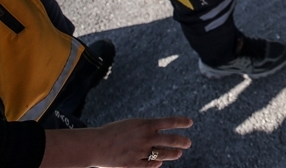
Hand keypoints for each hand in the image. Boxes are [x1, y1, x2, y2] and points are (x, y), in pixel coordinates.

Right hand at [41, 117, 192, 167]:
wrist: (96, 145)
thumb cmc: (114, 132)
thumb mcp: (132, 124)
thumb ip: (147, 128)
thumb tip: (161, 131)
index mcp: (146, 124)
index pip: (170, 121)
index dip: (181, 122)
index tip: (190, 122)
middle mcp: (146, 137)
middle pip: (171, 140)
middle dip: (182, 142)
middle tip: (188, 143)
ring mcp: (141, 151)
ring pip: (163, 154)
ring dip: (173, 154)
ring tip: (178, 153)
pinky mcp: (134, 164)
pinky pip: (150, 165)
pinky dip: (156, 164)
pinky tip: (160, 163)